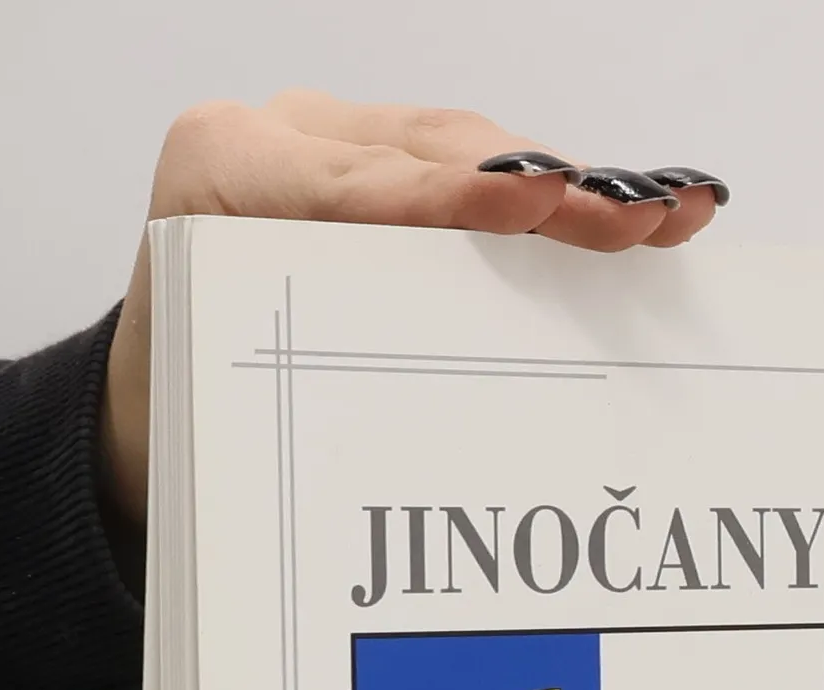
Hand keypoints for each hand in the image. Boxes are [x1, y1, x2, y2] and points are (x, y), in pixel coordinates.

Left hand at [100, 93, 727, 523]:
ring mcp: (334, 142)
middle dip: (545, 187)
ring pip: (470, 152)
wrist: (156, 399)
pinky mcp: (383, 165)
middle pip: (434, 152)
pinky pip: (475, 171)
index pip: (356, 186)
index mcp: (220, 175)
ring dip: (572, 190)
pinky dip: (553, 201)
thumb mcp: (233, 407)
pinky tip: (635, 213)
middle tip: (640, 217)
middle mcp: (281, 138)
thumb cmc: (192, 413)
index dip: (454, 195)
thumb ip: (320, 381)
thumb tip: (445, 417)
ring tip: (667, 214)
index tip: (535, 199)